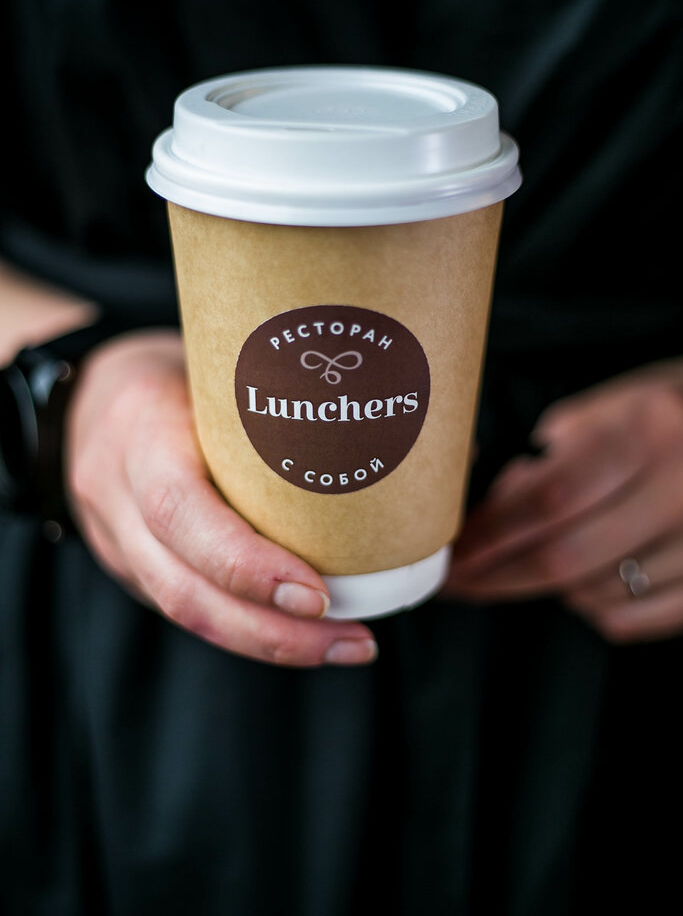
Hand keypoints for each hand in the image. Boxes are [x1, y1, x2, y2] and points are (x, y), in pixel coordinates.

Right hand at [65, 329, 376, 666]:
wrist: (90, 396)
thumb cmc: (177, 372)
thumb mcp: (217, 365)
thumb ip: (278, 395)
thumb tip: (391, 422)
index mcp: (140, 432)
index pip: (177, 509)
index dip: (245, 563)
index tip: (319, 592)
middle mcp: (116, 494)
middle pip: (182, 589)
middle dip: (272, 631)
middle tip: (355, 639)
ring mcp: (115, 539)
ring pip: (185, 612)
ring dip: (269, 644)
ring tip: (347, 646)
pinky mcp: (130, 565)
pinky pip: (187, 607)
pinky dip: (250, 629)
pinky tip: (306, 635)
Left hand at [443, 359, 682, 642]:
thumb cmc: (662, 415)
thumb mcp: (605, 411)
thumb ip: (548, 459)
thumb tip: (493, 514)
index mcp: (647, 433)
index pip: (551, 499)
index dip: (492, 533)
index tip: (452, 552)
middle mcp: (681, 489)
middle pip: (567, 558)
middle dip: (499, 576)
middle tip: (460, 581)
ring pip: (596, 595)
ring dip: (550, 586)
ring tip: (538, 558)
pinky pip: (634, 620)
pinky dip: (596, 609)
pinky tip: (587, 581)